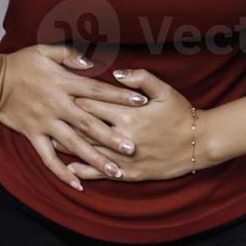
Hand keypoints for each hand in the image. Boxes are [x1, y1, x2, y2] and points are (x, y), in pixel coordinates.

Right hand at [0, 43, 149, 191]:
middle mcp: (58, 105)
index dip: (120, 96)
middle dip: (112, 136)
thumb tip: (91, 62)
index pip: (98, 91)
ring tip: (115, 171)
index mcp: (64, 83)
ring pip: (74, 144)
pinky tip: (78, 184)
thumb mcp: (46, 51)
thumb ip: (70, 55)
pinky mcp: (33, 136)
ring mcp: (46, 123)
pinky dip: (62, 172)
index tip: (141, 102)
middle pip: (90, 123)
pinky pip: (49, 158)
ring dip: (95, 159)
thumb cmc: (21, 64)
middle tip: (133, 148)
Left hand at [51, 68, 198, 182]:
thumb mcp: (164, 90)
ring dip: (70, 146)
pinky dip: (86, 171)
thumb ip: (139, 78)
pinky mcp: (131, 173)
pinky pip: (104, 173)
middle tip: (47, 113)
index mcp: (129, 114)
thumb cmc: (181, 114)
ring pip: (92, 151)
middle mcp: (124, 137)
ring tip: (50, 140)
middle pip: (88, 127)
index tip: (60, 91)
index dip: (76, 97)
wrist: (199, 144)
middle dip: (67, 120)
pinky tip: (70, 169)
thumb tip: (115, 71)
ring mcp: (127, 157)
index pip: (95, 103)